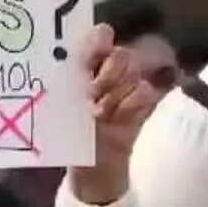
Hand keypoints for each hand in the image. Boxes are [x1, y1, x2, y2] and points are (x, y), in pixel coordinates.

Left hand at [72, 25, 163, 205]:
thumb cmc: (69, 134)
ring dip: (115, 95)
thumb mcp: (63, 106)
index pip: (98, 38)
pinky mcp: (142, 104)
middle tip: (93, 94)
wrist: (92, 168)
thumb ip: (71, 80)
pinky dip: (130, 106)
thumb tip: (73, 60)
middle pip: (121, 54)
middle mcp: (108, 72)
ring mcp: (128, 88)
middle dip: (109, 73)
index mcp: (84, 67)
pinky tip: (118, 119)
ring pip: (133, 74)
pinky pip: (144, 92)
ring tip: (101, 114)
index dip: (100, 40)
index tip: (98, 48)